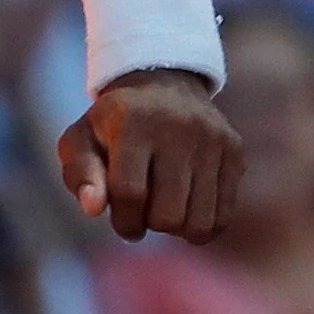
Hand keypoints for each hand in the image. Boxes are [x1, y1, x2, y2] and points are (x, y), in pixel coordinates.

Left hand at [57, 69, 242, 242]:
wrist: (162, 84)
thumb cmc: (111, 125)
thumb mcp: (80, 140)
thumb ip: (80, 174)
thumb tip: (94, 209)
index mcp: (132, 124)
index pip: (130, 193)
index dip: (124, 222)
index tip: (124, 224)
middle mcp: (178, 129)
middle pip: (168, 214)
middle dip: (150, 225)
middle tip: (143, 212)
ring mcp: (212, 139)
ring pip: (199, 221)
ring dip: (177, 229)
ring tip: (164, 210)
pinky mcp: (234, 151)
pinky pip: (223, 215)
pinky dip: (202, 225)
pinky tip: (187, 210)